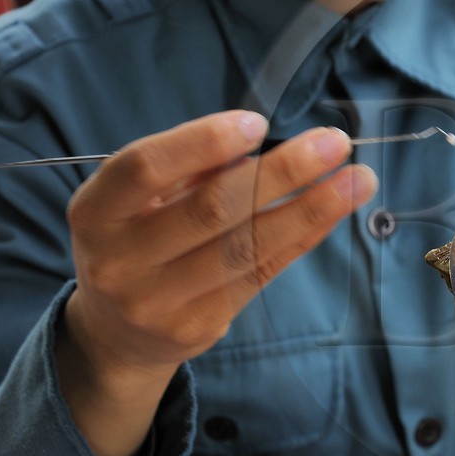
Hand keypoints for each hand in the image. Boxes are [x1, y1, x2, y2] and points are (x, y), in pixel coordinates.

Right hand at [56, 110, 375, 455]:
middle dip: (282, 171)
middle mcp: (119, 261)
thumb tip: (262, 140)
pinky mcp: (198, 327)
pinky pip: (262, 274)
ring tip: (359, 178)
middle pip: (211, 209)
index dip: (203, 142)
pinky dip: (303, 236)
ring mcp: (158, 302)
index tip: (259, 123)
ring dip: (312, 208)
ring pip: (247, 247)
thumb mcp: (142, 199)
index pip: (145, 168)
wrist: (116, 331)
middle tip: (335, 142)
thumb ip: (189, 170)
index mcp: (95, 212)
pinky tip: (335, 211)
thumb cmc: (138, 239)